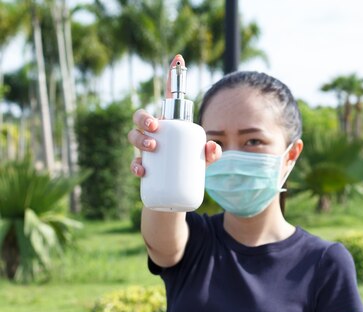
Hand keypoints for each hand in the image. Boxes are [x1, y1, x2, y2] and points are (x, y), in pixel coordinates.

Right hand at [128, 54, 221, 177]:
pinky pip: (135, 163)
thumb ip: (213, 152)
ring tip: (152, 147)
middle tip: (155, 126)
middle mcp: (155, 132)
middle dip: (144, 117)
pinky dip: (136, 166)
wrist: (184, 185)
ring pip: (133, 136)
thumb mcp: (206, 158)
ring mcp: (146, 147)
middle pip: (141, 117)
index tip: (179, 59)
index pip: (171, 98)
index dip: (173, 77)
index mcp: (171, 123)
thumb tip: (212, 146)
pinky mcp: (143, 165)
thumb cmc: (194, 164)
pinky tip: (143, 171)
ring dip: (139, 138)